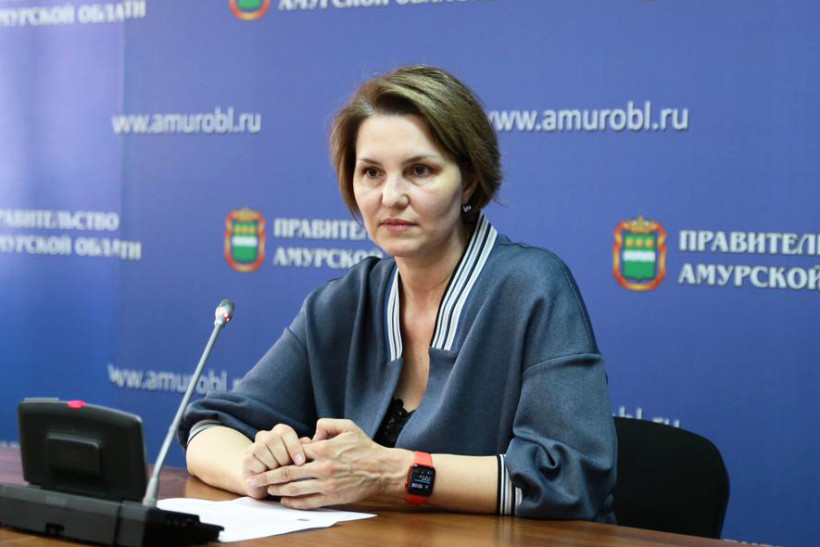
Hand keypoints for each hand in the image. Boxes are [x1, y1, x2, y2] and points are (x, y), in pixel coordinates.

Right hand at [241, 423, 309, 498]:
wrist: (267, 483)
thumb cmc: (287, 468)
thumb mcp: (298, 460)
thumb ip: (305, 450)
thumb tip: (309, 441)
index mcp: (280, 431)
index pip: (286, 432)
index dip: (294, 446)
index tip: (301, 462)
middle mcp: (266, 435)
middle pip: (272, 439)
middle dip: (282, 457)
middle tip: (288, 468)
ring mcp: (254, 446)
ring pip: (261, 449)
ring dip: (272, 464)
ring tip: (278, 472)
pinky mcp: (247, 458)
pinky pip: (253, 460)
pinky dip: (262, 470)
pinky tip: (268, 476)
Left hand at [247, 418, 405, 508]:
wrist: (382, 469)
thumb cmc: (365, 447)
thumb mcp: (348, 426)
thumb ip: (327, 424)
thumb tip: (312, 430)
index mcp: (324, 448)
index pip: (294, 452)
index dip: (279, 455)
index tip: (266, 458)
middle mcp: (322, 466)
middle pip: (288, 472)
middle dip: (267, 476)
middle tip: (252, 479)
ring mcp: (327, 483)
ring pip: (295, 489)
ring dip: (277, 490)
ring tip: (265, 489)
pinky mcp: (332, 497)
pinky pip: (308, 502)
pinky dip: (293, 502)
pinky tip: (284, 501)